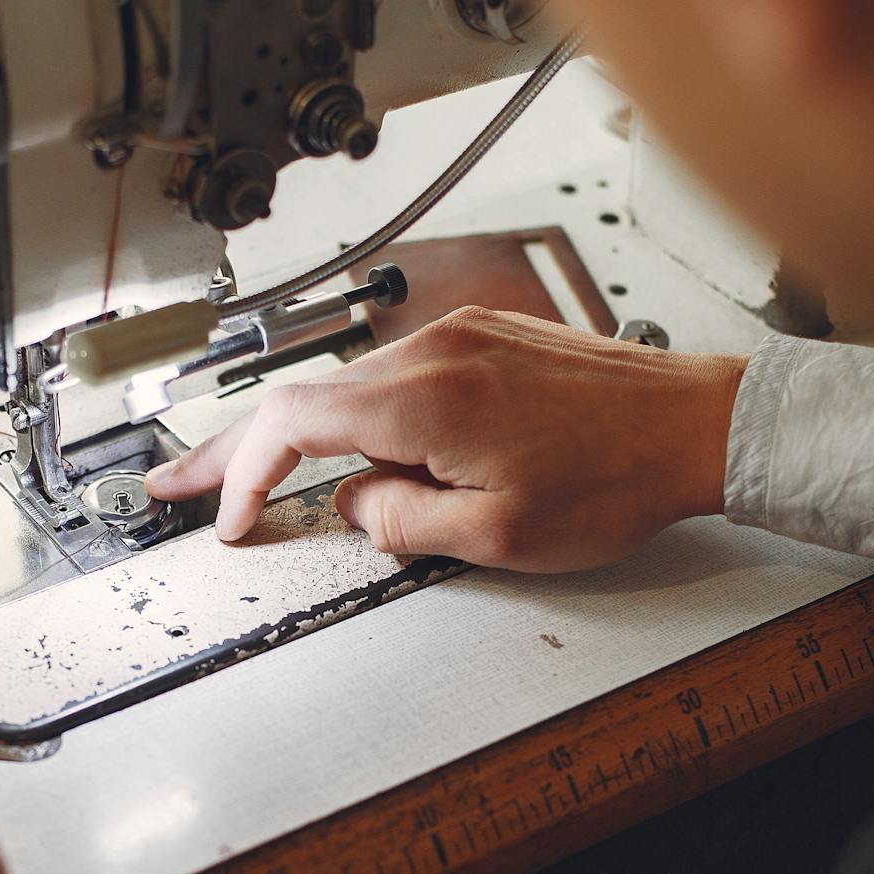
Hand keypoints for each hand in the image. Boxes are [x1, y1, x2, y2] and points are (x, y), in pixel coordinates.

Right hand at [146, 306, 746, 571]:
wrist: (694, 426)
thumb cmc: (615, 479)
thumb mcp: (497, 535)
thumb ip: (402, 523)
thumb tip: (355, 507)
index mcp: (423, 400)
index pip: (291, 426)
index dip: (243, 476)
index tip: (228, 520)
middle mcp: (429, 352)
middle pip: (301, 397)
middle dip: (234, 450)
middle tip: (178, 484)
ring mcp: (454, 337)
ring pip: (345, 387)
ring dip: (295, 435)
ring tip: (257, 481)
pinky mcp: (479, 338)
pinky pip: (391, 376)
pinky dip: (352, 416)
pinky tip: (350, 451)